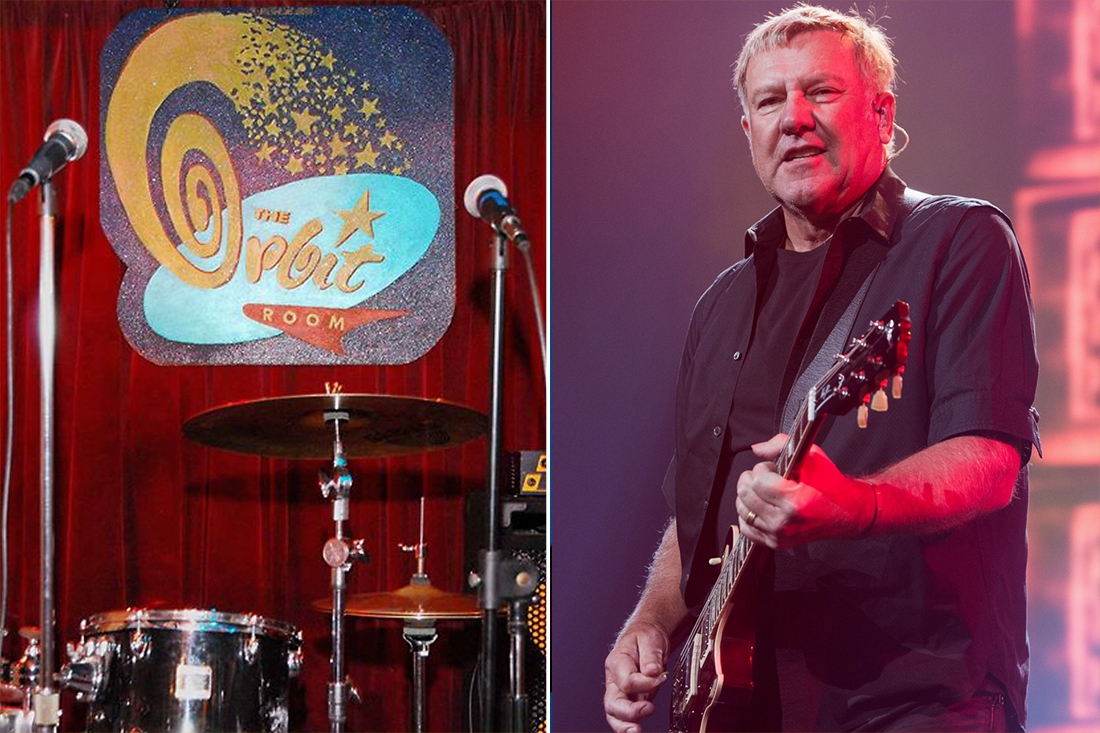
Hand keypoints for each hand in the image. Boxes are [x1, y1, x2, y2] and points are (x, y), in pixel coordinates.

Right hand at [604, 621, 668, 732]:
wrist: (646, 638)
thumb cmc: (645, 637)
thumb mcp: (650, 638)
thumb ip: (651, 654)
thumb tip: (652, 671)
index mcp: (617, 661)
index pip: (627, 679)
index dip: (646, 682)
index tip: (662, 676)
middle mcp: (615, 678)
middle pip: (613, 701)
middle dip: (629, 710)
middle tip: (647, 709)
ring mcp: (620, 691)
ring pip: (614, 713)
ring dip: (624, 725)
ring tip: (636, 731)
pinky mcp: (629, 699)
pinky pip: (623, 717)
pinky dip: (627, 726)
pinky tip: (636, 730)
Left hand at [735, 433, 873, 548]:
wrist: (845, 513)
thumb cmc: (829, 484)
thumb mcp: (812, 456)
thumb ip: (781, 445)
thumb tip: (756, 449)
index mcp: (793, 501)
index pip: (757, 480)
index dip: (763, 468)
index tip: (774, 469)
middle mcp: (783, 521)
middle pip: (744, 493)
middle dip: (752, 479)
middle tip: (767, 478)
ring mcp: (778, 535)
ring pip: (742, 509)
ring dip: (749, 495)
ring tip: (765, 491)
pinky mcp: (775, 543)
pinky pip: (745, 527)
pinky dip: (748, 514)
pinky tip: (760, 506)